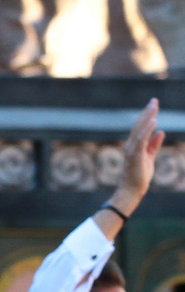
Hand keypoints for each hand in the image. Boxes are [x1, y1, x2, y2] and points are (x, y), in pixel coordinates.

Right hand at [94, 99, 164, 237]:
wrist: (132, 191)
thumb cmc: (139, 177)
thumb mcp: (149, 157)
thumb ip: (154, 144)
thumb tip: (161, 131)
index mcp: (134, 146)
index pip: (140, 128)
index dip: (147, 116)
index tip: (153, 105)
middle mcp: (131, 145)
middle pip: (139, 125)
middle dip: (147, 112)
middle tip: (154, 100)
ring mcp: (131, 149)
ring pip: (139, 129)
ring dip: (147, 117)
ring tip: (154, 106)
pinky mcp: (135, 155)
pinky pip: (141, 139)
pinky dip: (147, 129)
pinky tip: (153, 121)